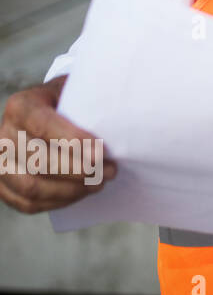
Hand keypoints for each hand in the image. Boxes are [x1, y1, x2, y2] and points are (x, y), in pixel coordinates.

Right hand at [0, 75, 116, 212]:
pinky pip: (27, 203)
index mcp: (21, 106)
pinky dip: (58, 202)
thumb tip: (119, 124)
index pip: (43, 126)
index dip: (72, 141)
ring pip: (33, 187)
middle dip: (80, 171)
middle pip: (39, 162)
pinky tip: (80, 193)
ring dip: (72, 190)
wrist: (47, 111)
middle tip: (110, 171)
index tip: (100, 152)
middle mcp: (3, 134)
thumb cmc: (69, 102)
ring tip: (99, 184)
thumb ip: (89, 101)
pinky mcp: (3, 185)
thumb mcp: (76, 90)